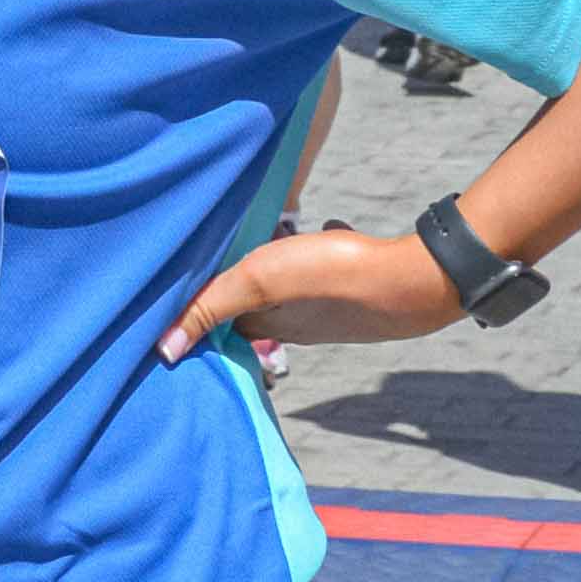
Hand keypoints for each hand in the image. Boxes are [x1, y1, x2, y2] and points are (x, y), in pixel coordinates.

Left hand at [163, 222, 460, 357]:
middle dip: (244, 277)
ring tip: (279, 232)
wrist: (417, 280)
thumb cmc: (332, 277)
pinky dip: (325, 248)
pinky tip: (327, 230)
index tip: (191, 281)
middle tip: (235, 247)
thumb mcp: (258, 283)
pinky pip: (335, 265)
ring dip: (284, 259)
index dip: (205, 303)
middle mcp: (301, 323)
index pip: (223, 320)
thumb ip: (209, 308)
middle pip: (259, 299)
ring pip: (297, 283)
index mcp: (270, 323)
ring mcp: (335, 308)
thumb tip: (162, 350)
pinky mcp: (363, 287)